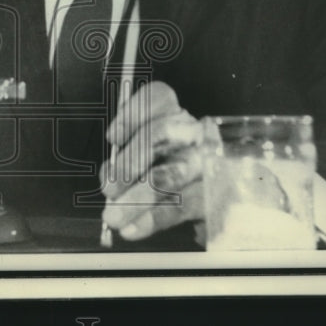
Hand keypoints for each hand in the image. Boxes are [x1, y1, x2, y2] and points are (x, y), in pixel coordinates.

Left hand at [99, 81, 205, 240]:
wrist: (216, 199)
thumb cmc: (171, 171)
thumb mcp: (149, 158)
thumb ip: (128, 159)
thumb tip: (109, 176)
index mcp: (176, 116)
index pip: (159, 98)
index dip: (133, 114)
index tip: (113, 137)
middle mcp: (194, 134)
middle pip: (161, 135)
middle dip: (129, 162)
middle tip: (109, 188)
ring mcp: (207, 163)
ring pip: (170, 174)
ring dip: (136, 198)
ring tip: (115, 215)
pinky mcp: (214, 195)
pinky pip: (182, 206)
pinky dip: (153, 219)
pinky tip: (133, 228)